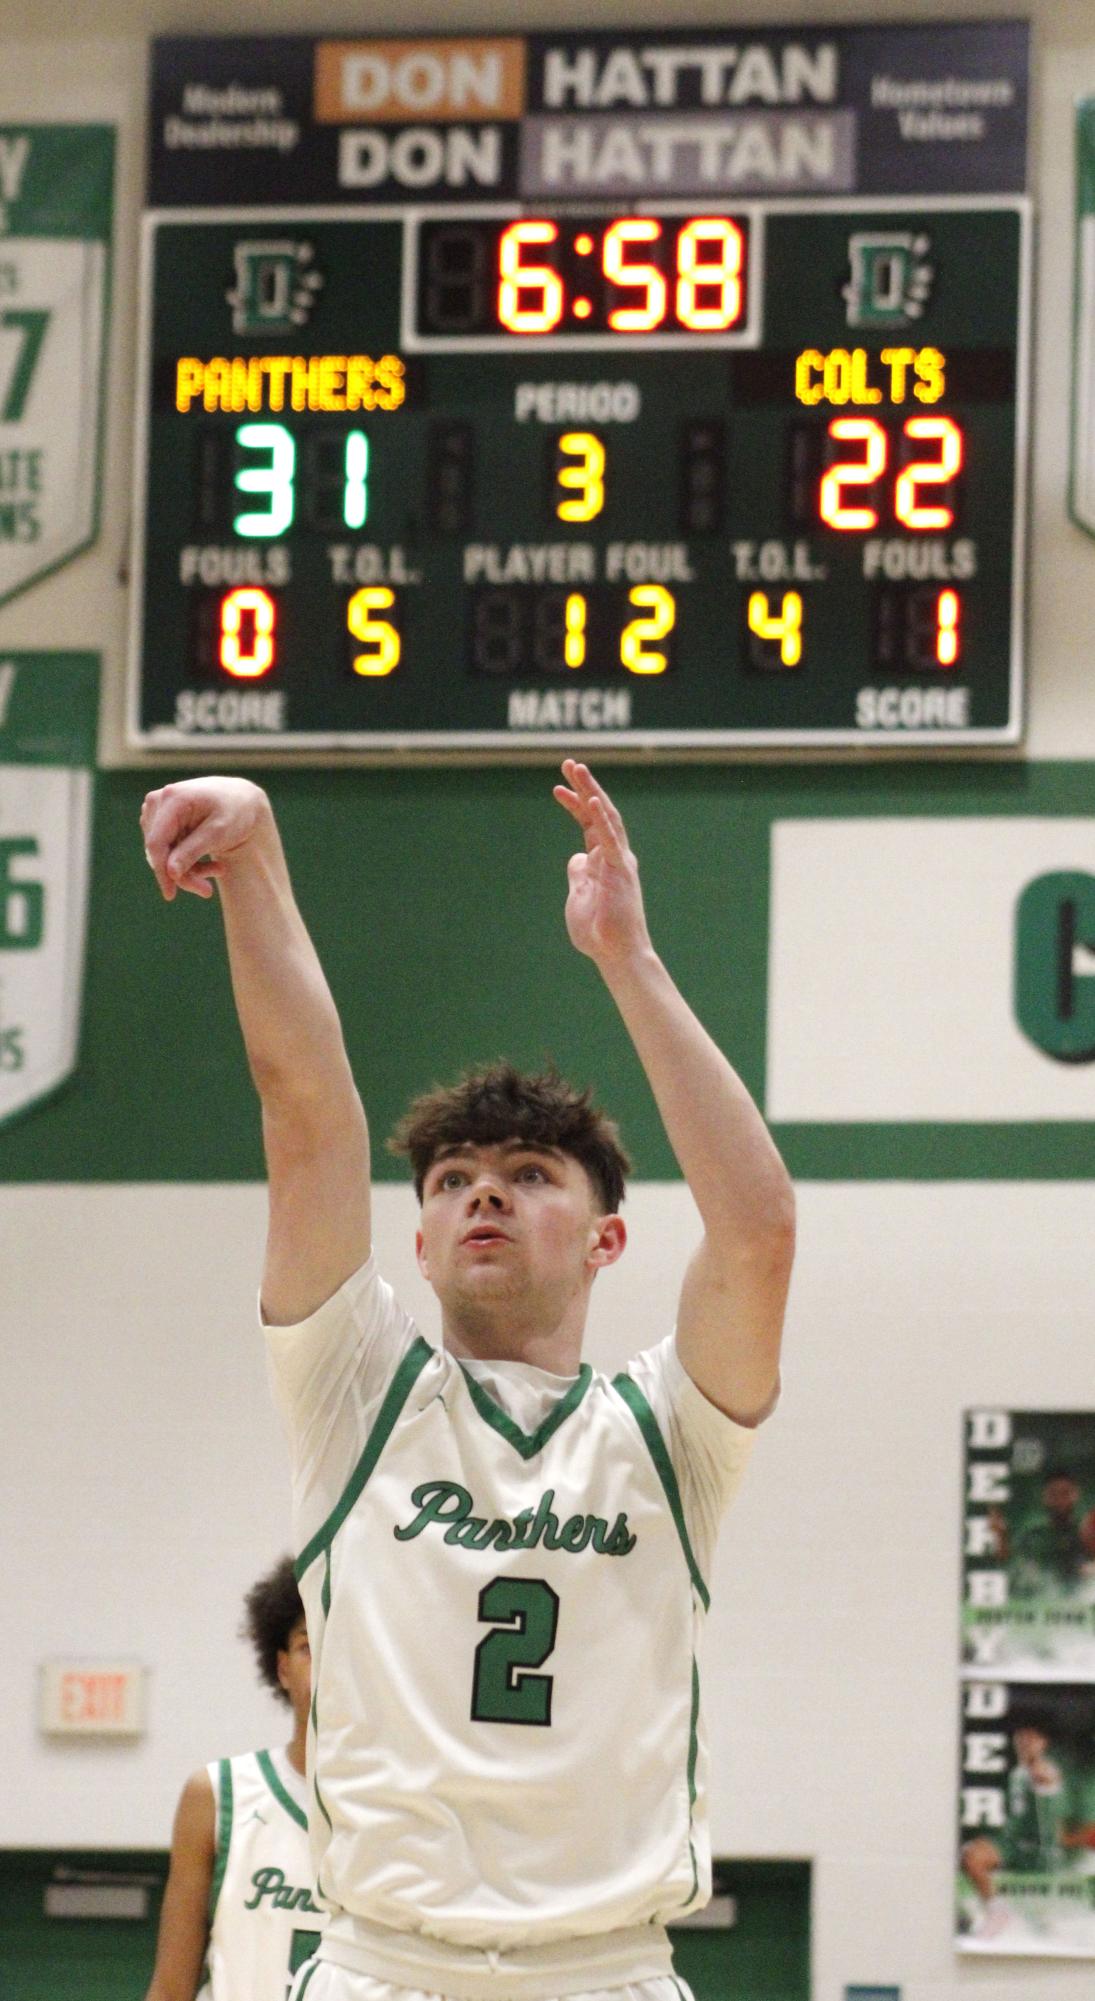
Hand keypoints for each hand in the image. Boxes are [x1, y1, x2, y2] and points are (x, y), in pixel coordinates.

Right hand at [140, 777, 268, 901]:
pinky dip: (186, 861)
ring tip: (218, 871)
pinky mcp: (160, 820)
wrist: (241, 800)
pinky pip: (167, 849)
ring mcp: (157, 810)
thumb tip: (169, 872)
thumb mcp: (219, 833)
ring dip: (187, 869)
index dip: (161, 871)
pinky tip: (210, 864)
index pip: (157, 842)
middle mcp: (158, 801)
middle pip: (159, 850)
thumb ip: (192, 851)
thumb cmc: (235, 812)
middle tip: (207, 890)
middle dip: (182, 873)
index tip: (170, 895)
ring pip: (163, 853)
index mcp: (173, 798)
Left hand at [553, 760, 650, 968]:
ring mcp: (619, 861)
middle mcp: (614, 855)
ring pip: (607, 817)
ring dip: (591, 790)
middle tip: (570, 763)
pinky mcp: (621, 871)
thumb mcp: (579, 896)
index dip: (575, 804)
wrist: (616, 954)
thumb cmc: (599, 932)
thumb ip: (578, 874)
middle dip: (585, 786)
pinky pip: (611, 839)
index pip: (589, 823)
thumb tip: (576, 857)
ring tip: (577, 768)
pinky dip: (602, 818)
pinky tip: (592, 799)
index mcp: (603, 861)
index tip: (557, 788)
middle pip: (599, 812)